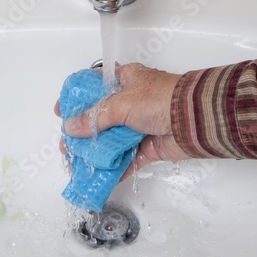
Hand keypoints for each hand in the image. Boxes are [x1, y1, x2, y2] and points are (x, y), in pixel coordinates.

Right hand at [54, 63, 190, 179]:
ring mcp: (139, 124)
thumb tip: (71, 128)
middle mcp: (130, 101)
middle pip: (100, 117)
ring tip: (78, 164)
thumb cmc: (161, 100)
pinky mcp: (148, 145)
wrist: (195, 120)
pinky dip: (115, 167)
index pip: (94, 86)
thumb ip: (94, 118)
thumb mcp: (121, 103)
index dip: (76, 98)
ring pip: (111, 139)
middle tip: (67, 145)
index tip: (61, 111)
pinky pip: (127, 158)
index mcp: (125, 80)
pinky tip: (101, 176)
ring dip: (96, 152)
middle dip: (82, 132)